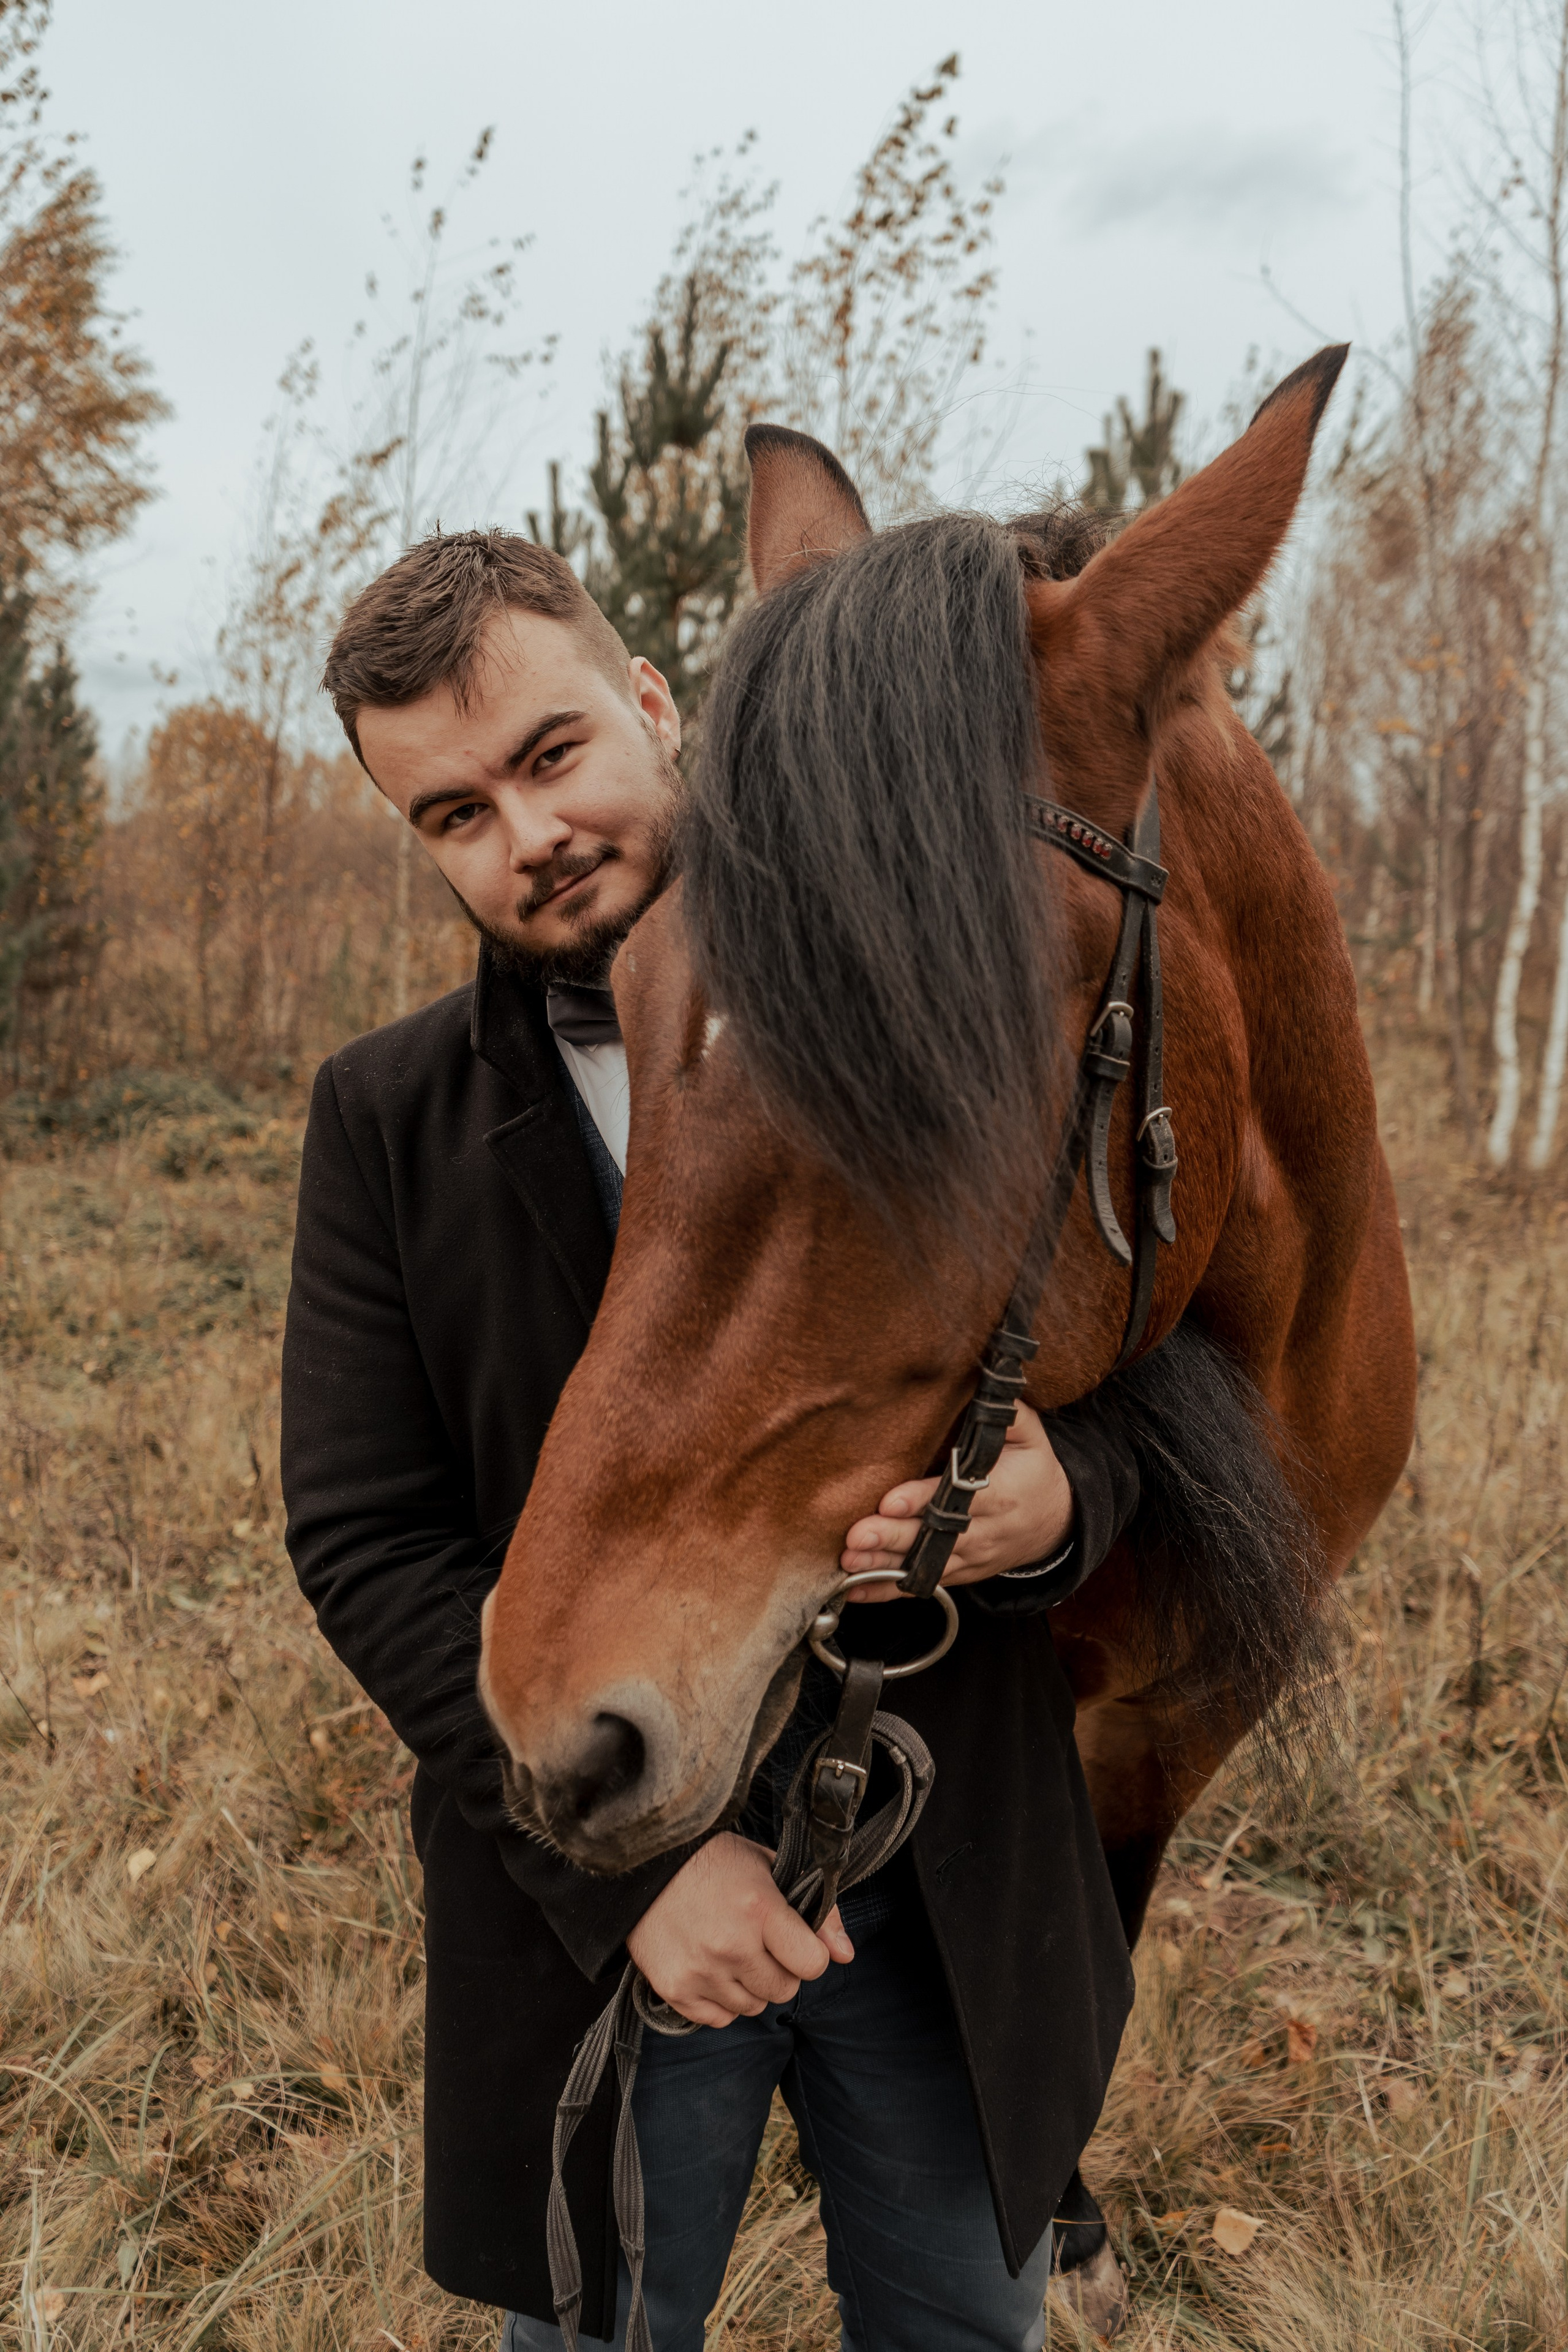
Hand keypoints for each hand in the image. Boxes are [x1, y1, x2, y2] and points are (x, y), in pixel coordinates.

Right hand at [626, 1832, 852, 2027]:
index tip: (794, 1940)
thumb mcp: (769, 1866)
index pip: (812, 1964)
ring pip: (752, 2008)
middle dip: (780, 1970)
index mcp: (759, 1910)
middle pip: (783, 1990)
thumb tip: (846, 1954)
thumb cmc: (711, 1861)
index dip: (809, 1954)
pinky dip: (720, 2001)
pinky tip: (711, 1968)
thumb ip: (815, 1910)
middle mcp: (731, 1947)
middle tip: (759, 1943)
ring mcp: (701, 1972)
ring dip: (749, 1987)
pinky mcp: (674, 1990)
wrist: (643, 1866)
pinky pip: (718, 2020)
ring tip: (731, 1952)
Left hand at [840, 1403, 1072, 1601]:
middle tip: (856, 1535)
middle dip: (894, 1537)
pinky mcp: (960, 1574)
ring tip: (848, 1560)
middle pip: (936, 1538)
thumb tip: (991, 1384)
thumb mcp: (1031, 1438)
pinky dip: (888, 1589)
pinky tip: (856, 1587)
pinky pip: (923, 1584)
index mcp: (1004, 1494)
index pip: (960, 1497)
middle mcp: (986, 1531)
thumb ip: (1009, 1415)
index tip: (889, 1500)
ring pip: (925, 1565)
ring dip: (884, 1565)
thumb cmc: (1034, 1472)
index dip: (923, 1500)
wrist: (1055, 1522)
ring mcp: (972, 1557)